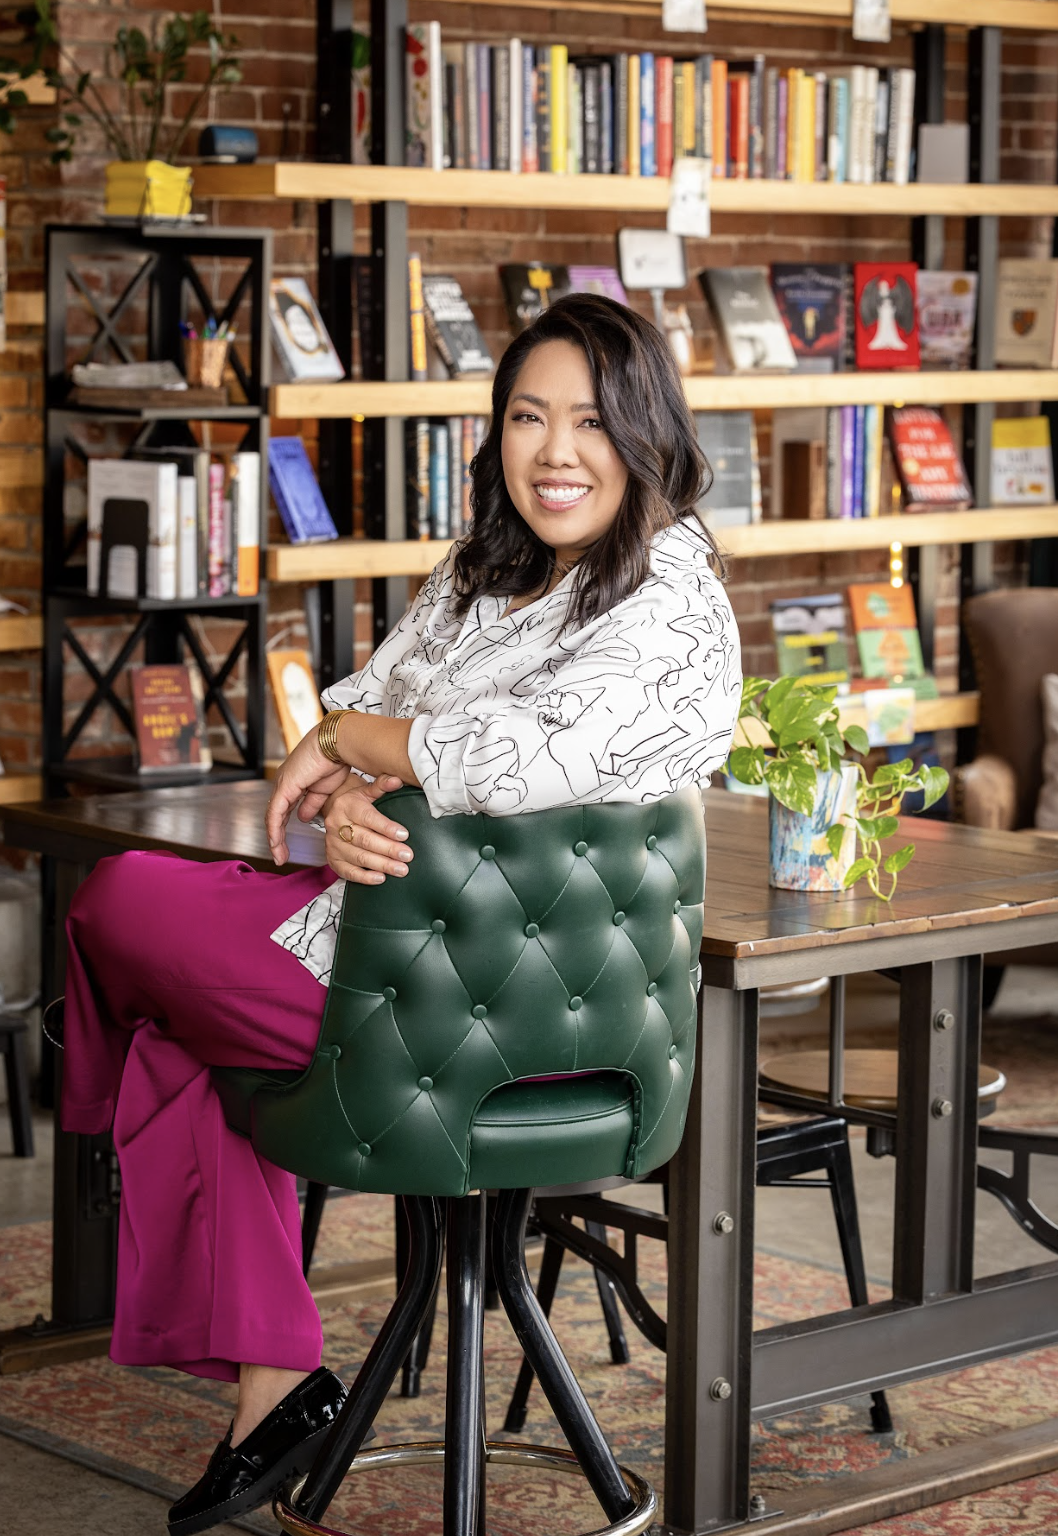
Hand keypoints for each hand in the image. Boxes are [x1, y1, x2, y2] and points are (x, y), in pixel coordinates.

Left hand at [265, 726, 354, 865]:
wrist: (339, 745)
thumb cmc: (336, 761)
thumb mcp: (324, 789)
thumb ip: (312, 803)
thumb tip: (303, 817)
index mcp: (295, 783)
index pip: (284, 811)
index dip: (284, 829)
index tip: (287, 846)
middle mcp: (285, 784)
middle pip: (276, 816)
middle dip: (278, 838)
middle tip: (281, 856)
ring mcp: (283, 785)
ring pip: (273, 817)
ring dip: (275, 839)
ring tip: (279, 856)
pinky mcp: (285, 787)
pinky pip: (276, 813)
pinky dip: (275, 830)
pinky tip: (276, 843)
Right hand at [322, 775, 412, 883]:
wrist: (332, 811)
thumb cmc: (355, 802)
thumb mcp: (367, 791)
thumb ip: (382, 785)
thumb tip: (398, 780)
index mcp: (346, 806)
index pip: (368, 818)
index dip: (386, 827)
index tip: (404, 835)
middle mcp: (336, 825)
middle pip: (365, 840)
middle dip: (388, 849)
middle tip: (407, 856)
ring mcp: (333, 844)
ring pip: (358, 857)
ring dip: (382, 865)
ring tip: (401, 869)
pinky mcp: (332, 859)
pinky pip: (348, 871)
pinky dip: (364, 877)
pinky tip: (380, 878)